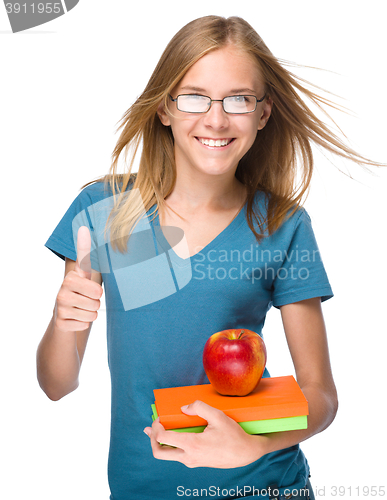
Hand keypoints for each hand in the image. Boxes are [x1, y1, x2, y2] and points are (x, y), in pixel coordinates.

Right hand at [54, 226, 102, 332]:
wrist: (64, 320)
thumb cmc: (80, 296)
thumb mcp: (84, 278)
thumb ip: (86, 258)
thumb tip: (83, 228)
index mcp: (72, 276)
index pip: (85, 264)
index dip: (85, 247)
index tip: (85, 227)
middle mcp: (63, 288)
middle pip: (97, 297)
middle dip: (96, 302)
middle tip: (86, 300)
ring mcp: (60, 305)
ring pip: (93, 313)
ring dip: (91, 314)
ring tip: (81, 310)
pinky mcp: (60, 322)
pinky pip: (86, 324)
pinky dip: (84, 324)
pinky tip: (75, 319)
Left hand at [143, 400, 266, 467]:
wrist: (246, 453)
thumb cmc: (233, 435)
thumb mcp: (218, 416)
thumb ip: (199, 407)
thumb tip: (184, 408)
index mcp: (192, 445)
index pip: (163, 439)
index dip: (156, 427)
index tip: (159, 417)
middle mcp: (189, 457)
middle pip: (159, 453)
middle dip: (152, 439)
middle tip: (151, 427)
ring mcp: (192, 461)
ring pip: (168, 455)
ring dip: (160, 442)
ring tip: (156, 429)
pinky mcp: (196, 462)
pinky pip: (177, 455)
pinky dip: (170, 445)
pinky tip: (173, 436)